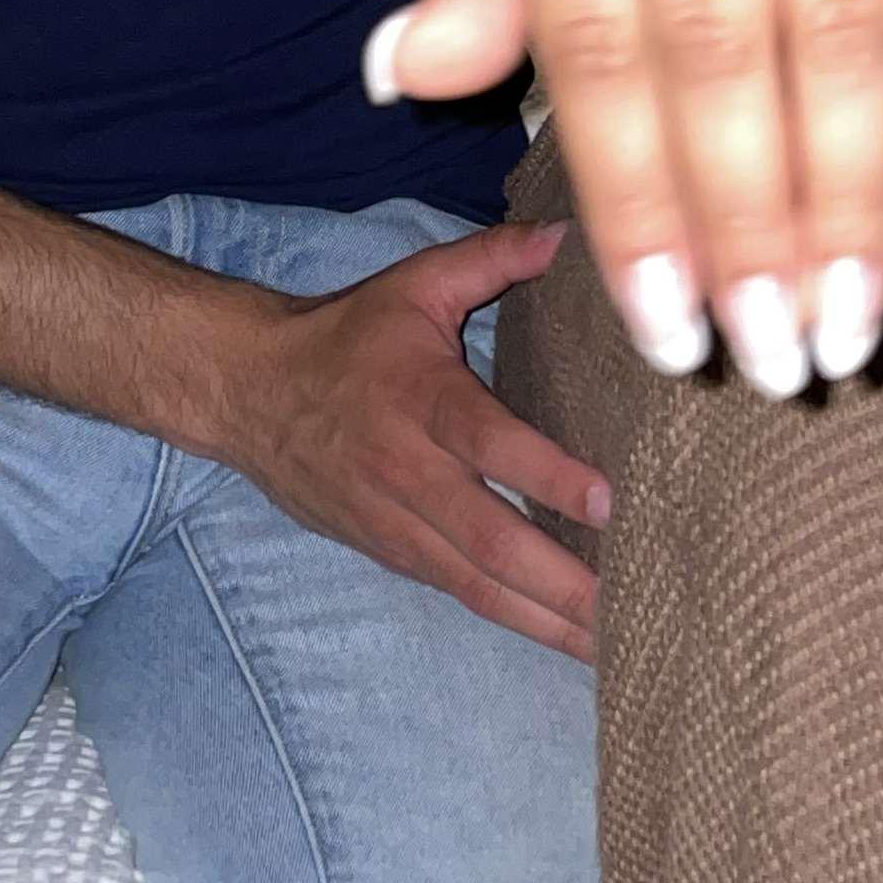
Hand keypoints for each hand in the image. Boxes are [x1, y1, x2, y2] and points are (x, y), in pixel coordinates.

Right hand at [209, 221, 610, 661]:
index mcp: (420, 400)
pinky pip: (460, 594)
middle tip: (632, 606)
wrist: (250, 394)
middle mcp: (408, 473)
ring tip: (613, 648)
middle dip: (561, 581)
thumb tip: (563, 234)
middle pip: (489, 540)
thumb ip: (491, 257)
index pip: (488, 444)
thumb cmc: (347, 336)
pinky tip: (564, 637)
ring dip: (545, 620)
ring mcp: (397, 525)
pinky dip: (514, 619)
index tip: (610, 502)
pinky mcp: (392, 555)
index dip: (547, 476)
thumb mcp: (414, 284)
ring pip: (477, 585)